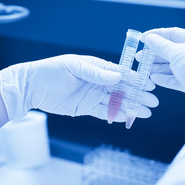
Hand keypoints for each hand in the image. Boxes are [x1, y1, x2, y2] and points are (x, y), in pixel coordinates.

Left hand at [0, 54, 157, 120]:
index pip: (120, 74)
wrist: (32, 87)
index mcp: (96, 68)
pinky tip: (128, 118)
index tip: (149, 85)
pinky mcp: (86, 108)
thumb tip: (118, 76)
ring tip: (145, 113)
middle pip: (122, 89)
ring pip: (116, 102)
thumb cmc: (52, 71)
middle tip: (153, 102)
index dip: (135, 80)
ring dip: (131, 107)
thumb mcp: (74, 66)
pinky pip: (104, 112)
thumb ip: (96, 72)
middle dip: (138, 95)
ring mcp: (93, 95)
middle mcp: (98, 82)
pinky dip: (116, 115)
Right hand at [136, 27, 184, 115]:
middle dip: (155, 54)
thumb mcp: (176, 52)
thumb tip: (149, 38)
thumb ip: (160, 45)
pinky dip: (165, 78)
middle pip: (172, 51)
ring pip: (172, 66)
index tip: (142, 39)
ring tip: (144, 68)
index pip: (174, 33)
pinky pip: (176, 78)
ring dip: (158, 67)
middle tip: (139, 57)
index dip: (156, 35)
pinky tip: (153, 78)